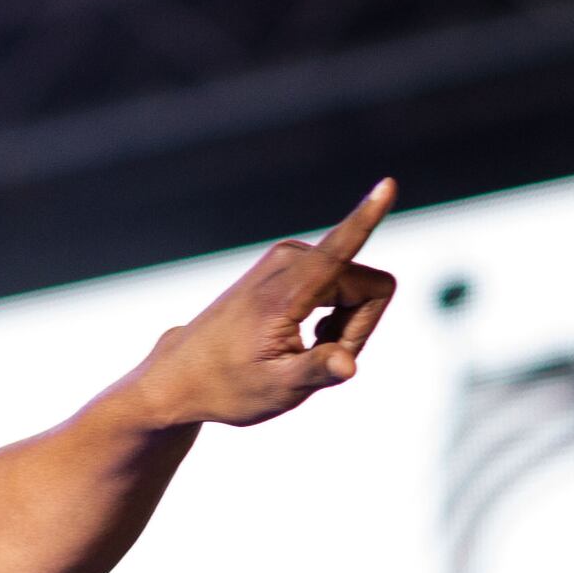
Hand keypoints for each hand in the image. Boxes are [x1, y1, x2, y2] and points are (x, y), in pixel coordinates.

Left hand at [133, 179, 396, 427]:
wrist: (184, 375)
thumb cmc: (228, 386)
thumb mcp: (276, 389)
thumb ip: (317, 372)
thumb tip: (348, 364)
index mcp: (285, 292)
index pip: (340, 249)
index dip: (368, 218)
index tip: (389, 183)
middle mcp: (289, 261)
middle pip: (369, 288)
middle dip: (358, 329)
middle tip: (316, 360)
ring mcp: (288, 258)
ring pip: (359, 288)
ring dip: (345, 326)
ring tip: (301, 351)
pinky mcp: (289, 262)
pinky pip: (343, 284)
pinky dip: (333, 317)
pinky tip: (300, 338)